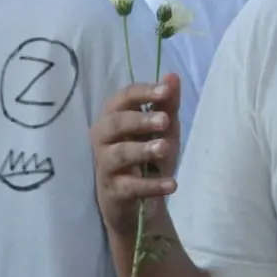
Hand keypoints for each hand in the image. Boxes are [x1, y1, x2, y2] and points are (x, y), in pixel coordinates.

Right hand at [92, 73, 182, 236]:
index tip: (165, 91)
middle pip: (115, 123)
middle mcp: (103, 138)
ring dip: (142, 149)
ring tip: (165, 148)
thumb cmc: (146, 156)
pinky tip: (172, 184)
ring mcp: (106, 165)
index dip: (143, 92)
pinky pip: (130, 186)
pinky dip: (151, 186)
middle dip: (140, 120)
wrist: (134, 200)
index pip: (123, 98)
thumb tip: (172, 76)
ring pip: (119, 153)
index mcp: (115, 117)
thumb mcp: (162, 130)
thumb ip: (167, 105)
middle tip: (165, 121)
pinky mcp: (112, 191)